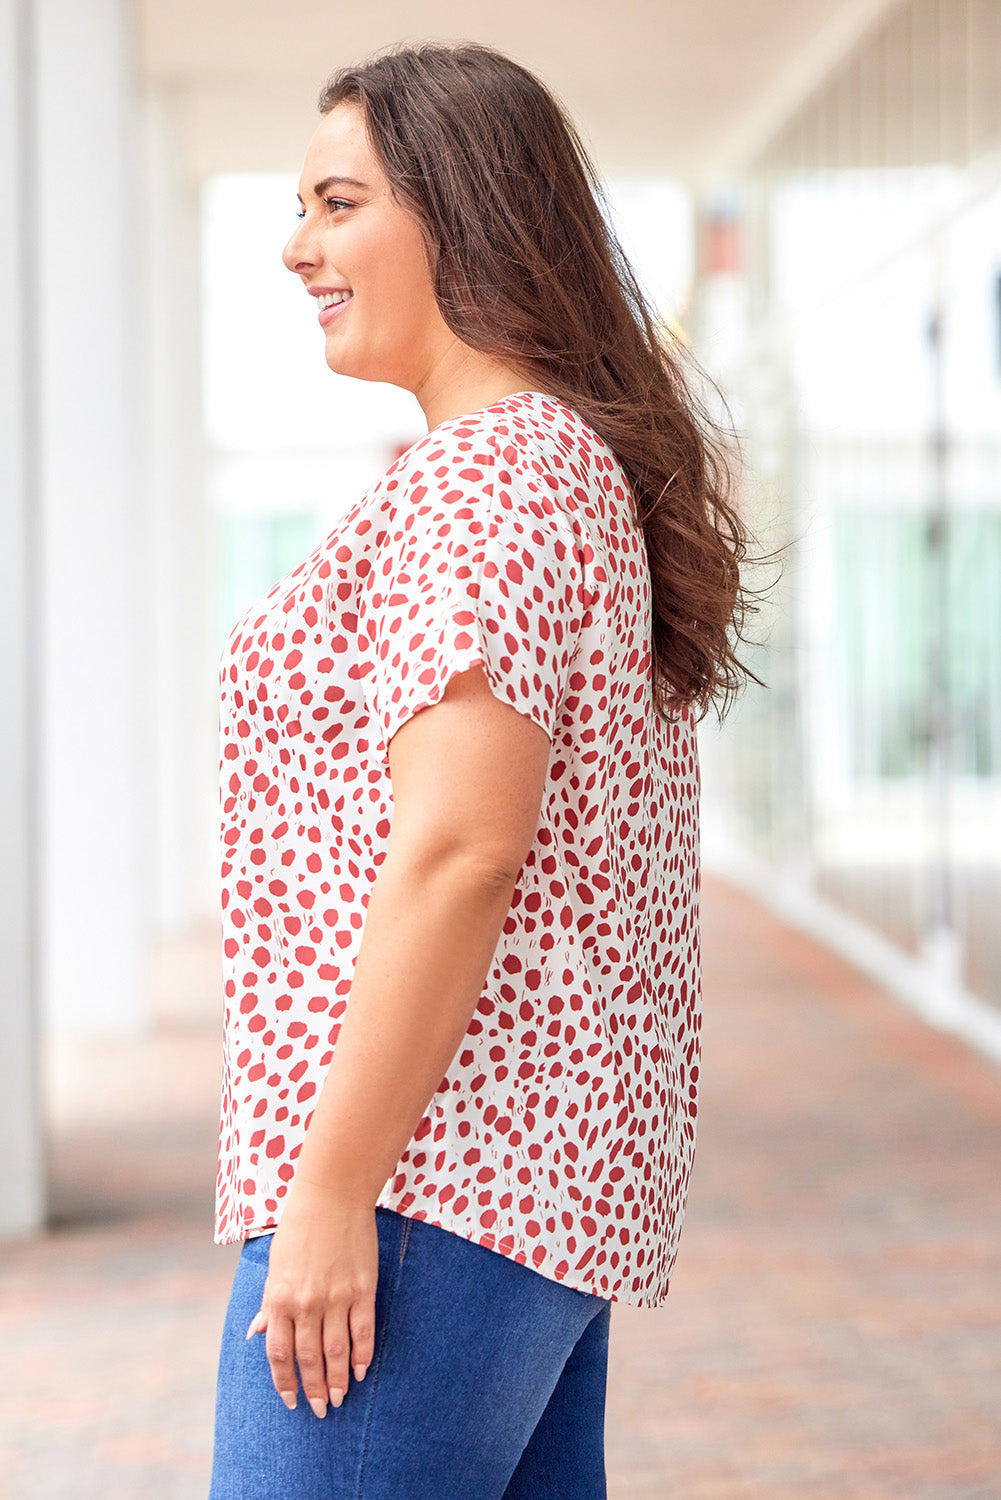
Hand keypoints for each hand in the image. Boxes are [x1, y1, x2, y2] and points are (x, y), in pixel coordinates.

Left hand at [245, 1189, 378, 1416]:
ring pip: (337, 1352)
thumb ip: (270, 1304)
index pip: (279, 1354)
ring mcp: (336, 1298)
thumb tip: (256, 1334)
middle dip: (314, 1389)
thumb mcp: (276, 1266)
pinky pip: (363, 1332)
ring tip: (340, 1398)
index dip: (285, 1382)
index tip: (291, 1400)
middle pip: (309, 1359)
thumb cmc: (299, 1228)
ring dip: (339, 1380)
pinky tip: (362, 1371)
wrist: (332, 1196)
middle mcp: (306, 1303)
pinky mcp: (363, 1289)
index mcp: (280, 1298)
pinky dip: (363, 1355)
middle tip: (320, 1410)